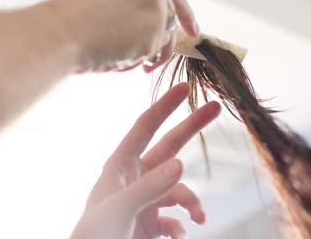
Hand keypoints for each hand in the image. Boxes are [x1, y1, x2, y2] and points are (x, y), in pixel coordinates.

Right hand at [40, 0, 198, 71]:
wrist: (61, 31)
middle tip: (155, 62)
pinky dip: (141, 60)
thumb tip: (152, 25)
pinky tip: (117, 60)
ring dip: (146, 53)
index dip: (183, 10)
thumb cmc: (74, 18)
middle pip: (168, 15)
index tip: (192, 29)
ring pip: (163, 36)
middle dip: (164, 41)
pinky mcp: (158, 26)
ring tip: (120, 60)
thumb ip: (132, 3)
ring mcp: (157, 2)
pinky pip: (156, 51)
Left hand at [70, 83, 220, 238]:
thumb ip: (149, 188)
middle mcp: (136, 178)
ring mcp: (145, 200)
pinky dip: (181, 227)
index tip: (184, 86)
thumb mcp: (119, 209)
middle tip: (216, 107)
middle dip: (192, 127)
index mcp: (121, 165)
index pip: (145, 127)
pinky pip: (175, 219)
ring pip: (179, 190)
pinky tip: (178, 237)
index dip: (165, 105)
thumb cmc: (93, 236)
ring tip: (198, 217)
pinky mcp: (151, 222)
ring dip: (192, 203)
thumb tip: (181, 164)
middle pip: (170, 147)